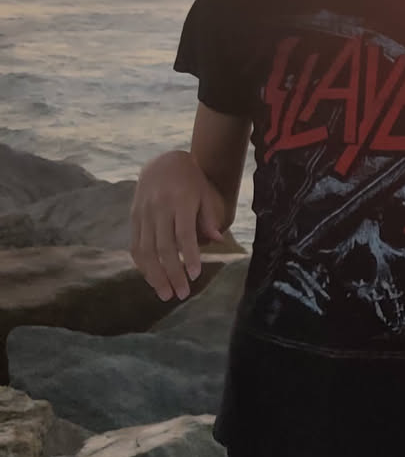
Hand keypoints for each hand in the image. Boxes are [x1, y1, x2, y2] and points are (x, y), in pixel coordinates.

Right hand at [130, 150, 227, 300]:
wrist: (163, 161)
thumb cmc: (191, 181)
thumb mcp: (205, 193)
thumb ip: (209, 217)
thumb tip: (219, 241)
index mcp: (180, 201)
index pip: (184, 234)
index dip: (190, 255)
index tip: (195, 276)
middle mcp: (159, 207)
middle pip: (163, 246)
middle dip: (172, 273)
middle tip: (181, 294)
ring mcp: (143, 213)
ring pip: (145, 249)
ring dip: (154, 275)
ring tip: (165, 294)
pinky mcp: (133, 217)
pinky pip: (135, 245)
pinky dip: (142, 264)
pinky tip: (151, 279)